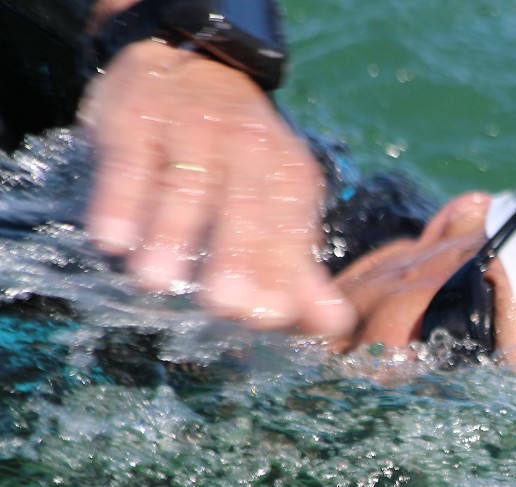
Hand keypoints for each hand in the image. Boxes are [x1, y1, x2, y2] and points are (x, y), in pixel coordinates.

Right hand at [79, 40, 355, 336]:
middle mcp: (248, 147)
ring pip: (185, 185)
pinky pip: (130, 160)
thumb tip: (334, 327)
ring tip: (155, 282)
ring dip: (170, 234)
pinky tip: (111, 240)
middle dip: (236, 257)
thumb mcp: (276, 204)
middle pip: (244, 208)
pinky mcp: (139, 114)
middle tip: (222, 305)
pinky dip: (120, 199)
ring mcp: (193, 127)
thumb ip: (297, 270)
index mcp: (289, 175)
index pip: (288, 229)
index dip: (279, 273)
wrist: (192, 60)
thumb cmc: (239, 158)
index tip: (268, 317)